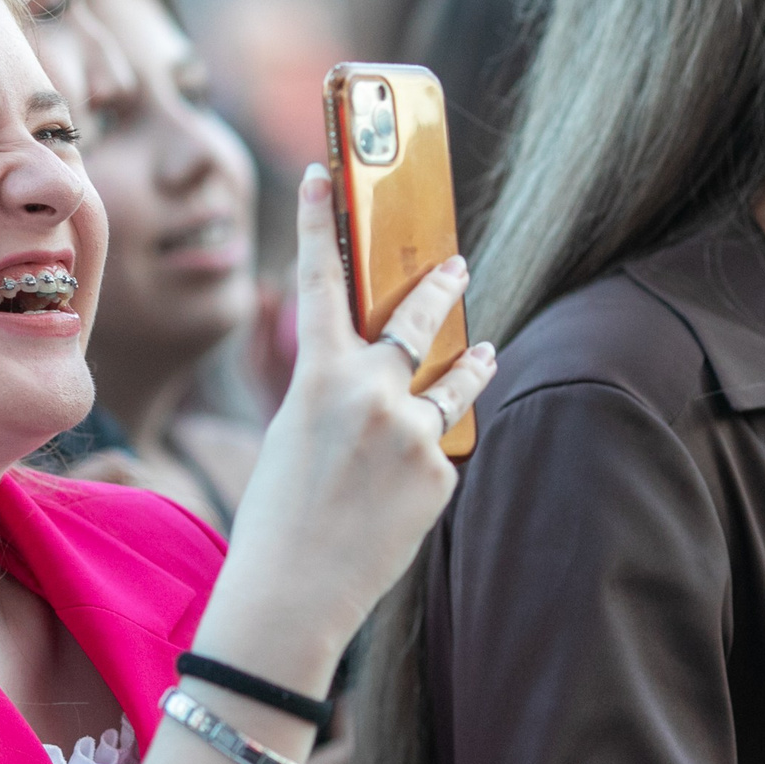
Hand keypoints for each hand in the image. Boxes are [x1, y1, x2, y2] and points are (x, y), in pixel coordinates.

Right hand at [195, 165, 496, 693]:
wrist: (294, 592)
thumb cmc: (279, 516)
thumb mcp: (292, 435)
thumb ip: (331, 391)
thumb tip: (379, 370)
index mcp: (318, 378)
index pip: (322, 281)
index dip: (323, 222)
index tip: (324, 171)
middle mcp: (371, 394)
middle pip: (415, 319)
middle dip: (439, 287)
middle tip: (458, 262)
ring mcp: (412, 432)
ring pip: (456, 380)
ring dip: (472, 359)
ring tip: (485, 347)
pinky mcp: (440, 474)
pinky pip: (442, 446)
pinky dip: (428, 457)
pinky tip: (404, 489)